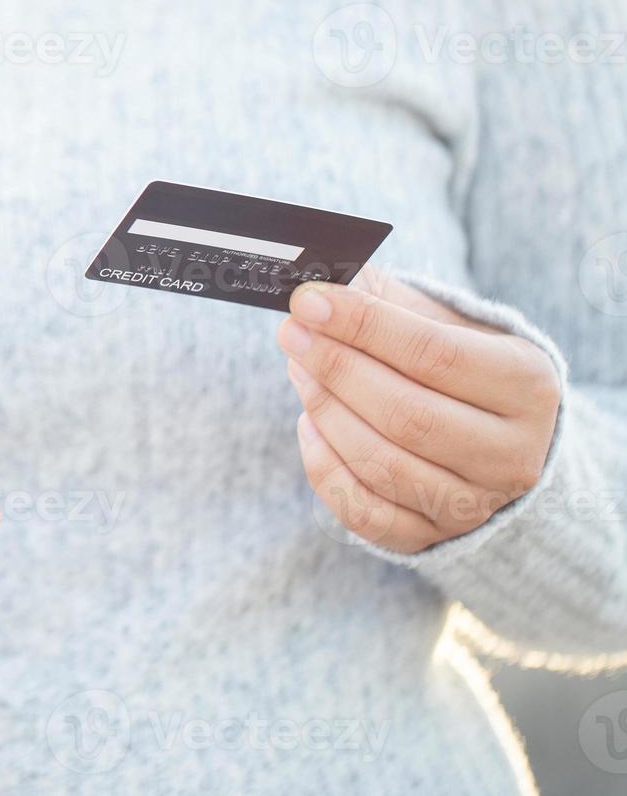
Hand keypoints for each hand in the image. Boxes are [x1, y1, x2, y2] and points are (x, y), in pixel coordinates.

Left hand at [277, 268, 560, 552]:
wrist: (499, 443)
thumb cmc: (461, 370)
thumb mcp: (447, 325)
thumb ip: (389, 301)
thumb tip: (323, 278)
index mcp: (527, 386)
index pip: (434, 354)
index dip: (363, 326)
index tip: (307, 301)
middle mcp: (512, 454)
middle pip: (406, 414)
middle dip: (336, 368)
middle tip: (291, 333)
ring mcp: (475, 505)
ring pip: (382, 464)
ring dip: (325, 412)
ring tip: (298, 369)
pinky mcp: (433, 540)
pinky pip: (364, 512)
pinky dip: (325, 468)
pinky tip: (307, 425)